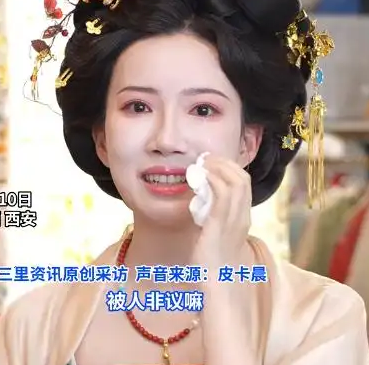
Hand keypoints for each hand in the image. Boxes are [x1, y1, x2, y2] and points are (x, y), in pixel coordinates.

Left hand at [191, 155, 251, 269]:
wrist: (218, 284)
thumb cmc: (214, 260)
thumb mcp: (217, 232)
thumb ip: (213, 214)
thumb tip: (200, 198)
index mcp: (242, 216)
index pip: (243, 183)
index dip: (229, 167)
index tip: (212, 162)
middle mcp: (242, 216)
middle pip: (242, 178)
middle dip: (224, 163)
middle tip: (205, 158)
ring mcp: (234, 220)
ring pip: (236, 183)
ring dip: (218, 168)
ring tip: (202, 164)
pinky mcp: (220, 225)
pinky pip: (222, 196)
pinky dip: (213, 181)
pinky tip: (201, 178)